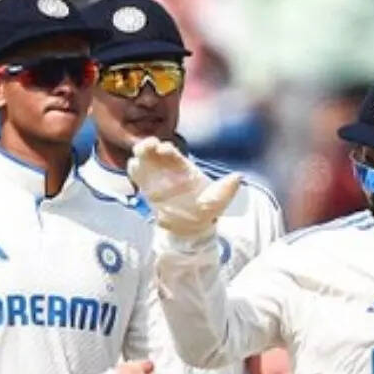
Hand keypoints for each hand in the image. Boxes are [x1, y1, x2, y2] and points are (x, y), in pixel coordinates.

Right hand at [127, 136, 242, 235]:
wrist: (190, 228)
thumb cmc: (204, 211)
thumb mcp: (217, 201)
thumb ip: (226, 189)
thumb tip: (239, 177)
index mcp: (182, 167)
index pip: (171, 152)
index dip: (166, 147)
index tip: (165, 148)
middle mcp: (167, 168)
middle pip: (153, 150)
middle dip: (149, 145)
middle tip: (148, 145)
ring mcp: (155, 177)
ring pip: (142, 160)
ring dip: (139, 155)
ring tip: (139, 158)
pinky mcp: (147, 188)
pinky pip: (137, 175)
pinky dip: (135, 170)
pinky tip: (135, 168)